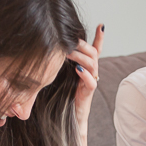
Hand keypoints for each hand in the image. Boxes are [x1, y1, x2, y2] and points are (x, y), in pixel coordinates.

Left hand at [68, 24, 104, 143]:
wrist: (66, 120)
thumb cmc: (59, 98)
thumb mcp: (58, 77)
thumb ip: (57, 64)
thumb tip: (45, 48)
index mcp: (84, 69)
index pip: (94, 51)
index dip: (99, 38)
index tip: (101, 25)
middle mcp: (89, 74)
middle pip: (93, 54)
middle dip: (83, 44)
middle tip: (71, 38)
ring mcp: (89, 84)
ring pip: (93, 65)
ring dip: (81, 56)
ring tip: (70, 52)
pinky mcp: (87, 95)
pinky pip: (91, 83)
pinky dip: (85, 75)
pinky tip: (77, 69)